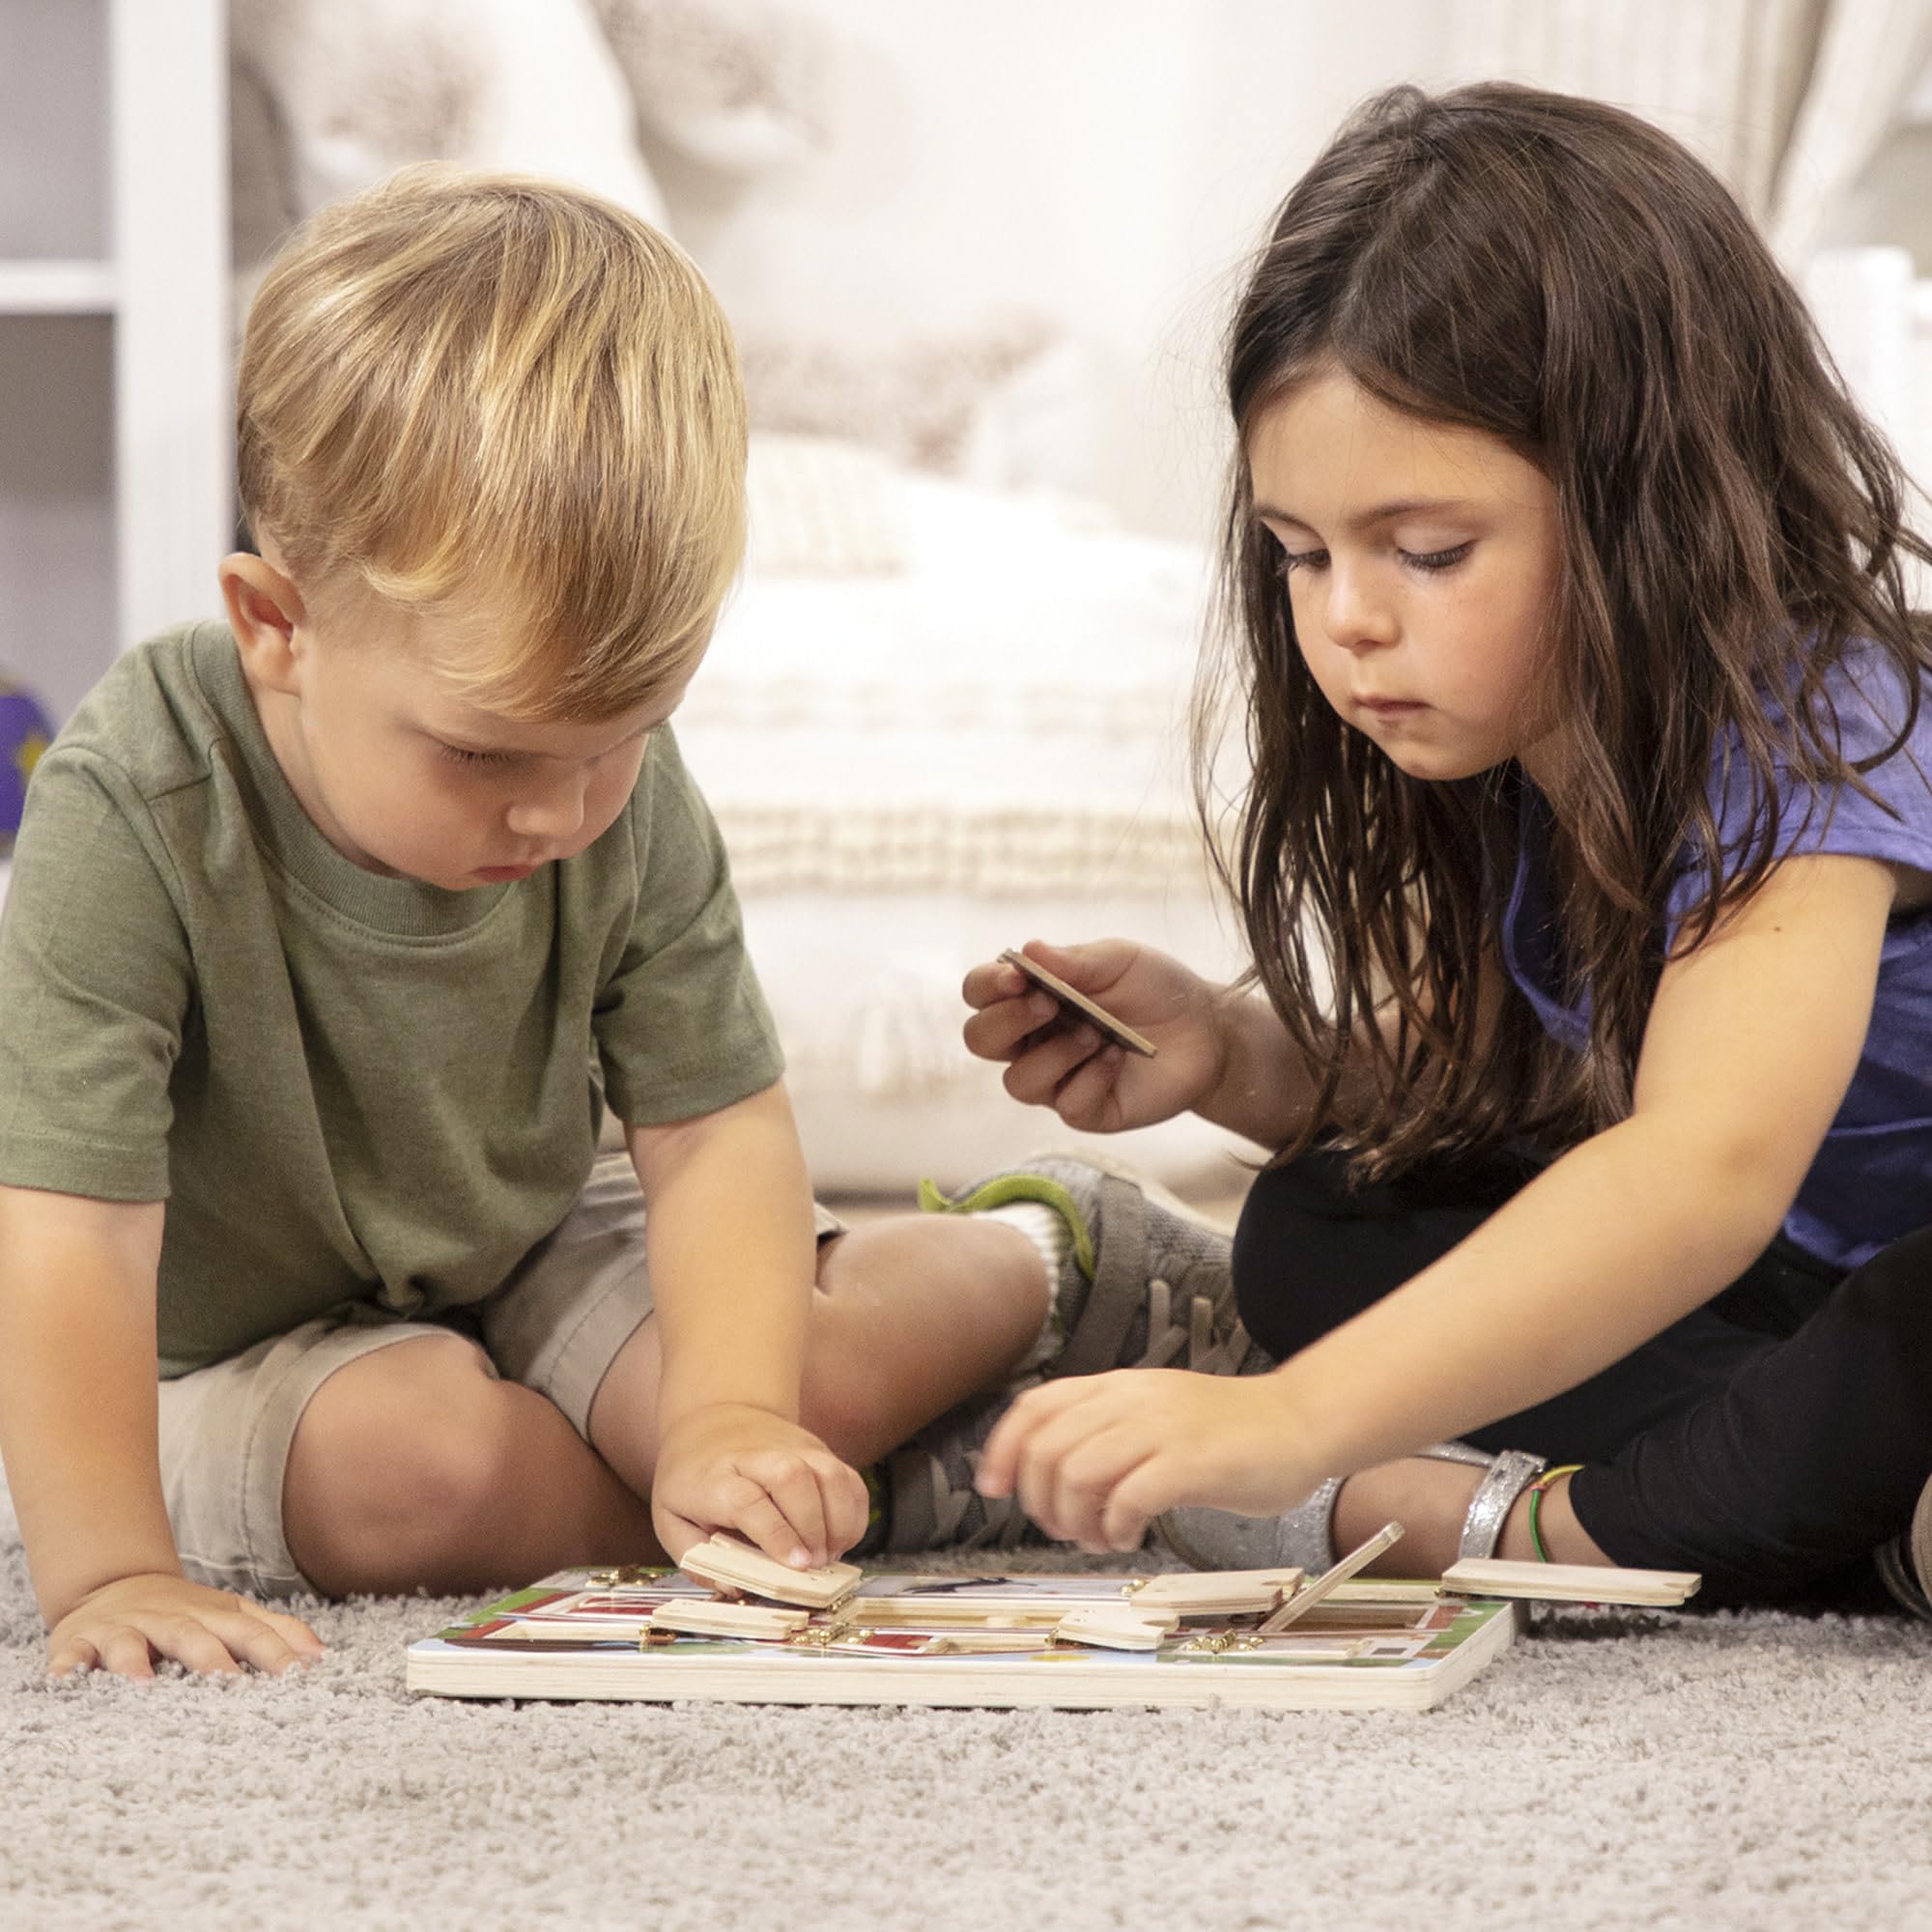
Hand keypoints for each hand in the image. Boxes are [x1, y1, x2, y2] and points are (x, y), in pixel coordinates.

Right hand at [46, 1573, 325, 1680]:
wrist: (113, 1584)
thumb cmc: (184, 1612)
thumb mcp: (231, 1615)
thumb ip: (275, 1632)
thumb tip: (320, 1655)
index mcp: (211, 1615)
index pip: (249, 1632)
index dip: (275, 1651)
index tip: (300, 1676)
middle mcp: (169, 1619)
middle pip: (194, 1636)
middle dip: (213, 1659)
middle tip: (231, 1687)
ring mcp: (124, 1630)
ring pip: (130, 1644)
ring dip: (135, 1662)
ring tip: (143, 1687)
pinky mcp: (80, 1642)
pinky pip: (70, 1656)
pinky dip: (66, 1668)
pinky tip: (63, 1682)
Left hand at [651, 1403, 869, 1571]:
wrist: (716, 1419)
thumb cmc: (692, 1479)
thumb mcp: (670, 1519)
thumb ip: (696, 1558)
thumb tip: (734, 1587)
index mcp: (714, 1477)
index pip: (748, 1501)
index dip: (775, 1533)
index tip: (794, 1564)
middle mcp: (757, 1457)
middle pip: (793, 1479)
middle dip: (811, 1527)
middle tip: (814, 1565)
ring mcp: (794, 1449)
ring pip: (829, 1474)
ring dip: (839, 1521)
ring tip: (830, 1555)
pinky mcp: (818, 1450)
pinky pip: (848, 1478)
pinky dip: (855, 1512)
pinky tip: (842, 1539)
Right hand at [961, 939, 1228, 1133]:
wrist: (1206, 1030)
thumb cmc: (1153, 989)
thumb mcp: (1118, 960)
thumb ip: (1074, 960)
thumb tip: (1028, 950)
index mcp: (1029, 997)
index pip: (980, 994)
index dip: (987, 986)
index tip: (1017, 976)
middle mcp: (1032, 1041)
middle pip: (980, 1041)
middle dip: (1007, 1022)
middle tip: (1049, 1004)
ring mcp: (1055, 1080)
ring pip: (1019, 1082)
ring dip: (1056, 1053)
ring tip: (1096, 1032)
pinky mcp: (1084, 1111)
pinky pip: (1067, 1104)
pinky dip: (1091, 1077)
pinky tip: (1118, 1058)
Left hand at [973, 1371, 1317, 1552]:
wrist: (1299, 1423)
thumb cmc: (1226, 1431)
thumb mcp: (1154, 1414)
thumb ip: (1106, 1430)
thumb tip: (1048, 1471)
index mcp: (1117, 1387)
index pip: (1035, 1407)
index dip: (1002, 1449)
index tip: (994, 1488)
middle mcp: (1132, 1400)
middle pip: (1047, 1447)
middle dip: (1040, 1500)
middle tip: (1064, 1528)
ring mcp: (1161, 1429)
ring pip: (1078, 1473)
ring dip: (1075, 1520)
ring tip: (1100, 1536)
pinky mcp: (1191, 1463)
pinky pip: (1128, 1497)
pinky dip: (1115, 1527)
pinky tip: (1129, 1536)